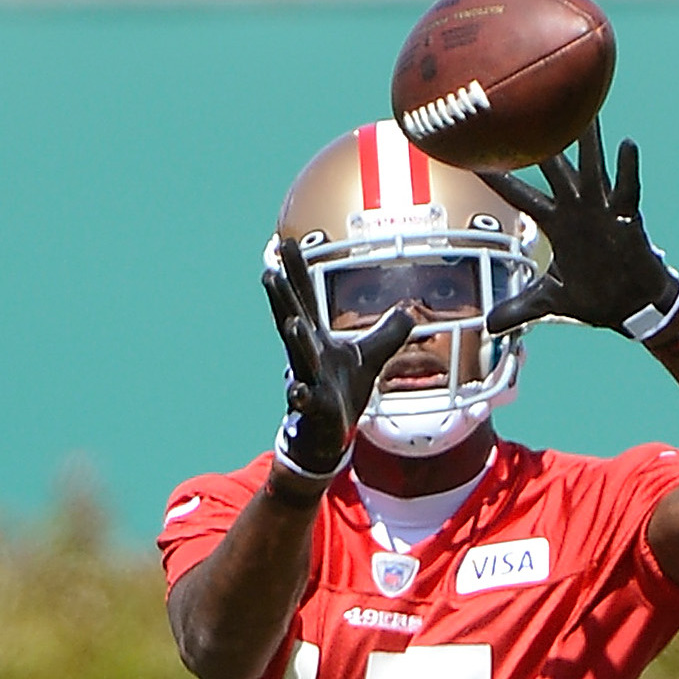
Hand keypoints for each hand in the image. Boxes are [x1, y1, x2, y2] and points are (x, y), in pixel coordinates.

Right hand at [264, 238, 415, 478]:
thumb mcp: (369, 357)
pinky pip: (306, 401)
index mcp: (316, 340)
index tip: (286, 243)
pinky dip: (301, 396)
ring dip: (295, 341)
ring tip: (291, 323)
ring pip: (299, 359)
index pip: (305, 300)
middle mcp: (307, 356)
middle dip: (283, 299)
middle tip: (270, 273)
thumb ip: (387, 332)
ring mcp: (308, 381)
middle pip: (293, 321)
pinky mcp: (314, 409)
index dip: (297, 272)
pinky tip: (297, 390)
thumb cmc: (341, 392)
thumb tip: (408, 311)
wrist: (327, 435)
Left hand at [478, 119, 678, 340]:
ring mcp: (602, 210)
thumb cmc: (596, 296)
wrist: (633, 307)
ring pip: (592, 168)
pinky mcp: (627, 219)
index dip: (496, 175)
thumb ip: (520, 308)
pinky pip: (628, 189)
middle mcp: (576, 208)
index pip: (519, 194)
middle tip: (526, 103)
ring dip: (589, 142)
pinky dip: (628, 168)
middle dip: (540, 139)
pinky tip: (628, 144)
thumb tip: (489, 325)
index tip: (474, 151)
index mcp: (556, 222)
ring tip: (584, 110)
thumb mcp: (550, 301)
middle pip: (554, 167)